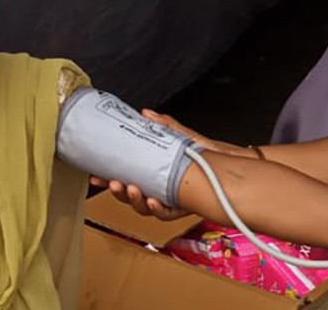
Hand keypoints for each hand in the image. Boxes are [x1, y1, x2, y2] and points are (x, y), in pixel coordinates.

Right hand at [87, 109, 250, 220]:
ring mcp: (170, 200)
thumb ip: (165, 127)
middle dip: (119, 193)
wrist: (231, 165)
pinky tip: (155, 201)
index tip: (95, 176)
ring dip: (136, 201)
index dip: (108, 181)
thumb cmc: (205, 154)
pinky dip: (159, 209)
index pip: (125, 180)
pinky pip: (167, 214)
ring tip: (134, 190)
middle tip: (116, 183)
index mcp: (152, 176)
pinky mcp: (184, 206)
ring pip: (145, 208)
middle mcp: (158, 190)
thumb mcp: (183, 137)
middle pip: (131, 198)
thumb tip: (146, 113)